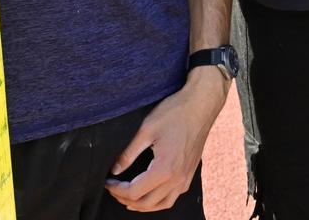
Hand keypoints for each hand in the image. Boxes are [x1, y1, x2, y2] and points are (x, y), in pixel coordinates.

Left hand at [104, 69, 228, 211]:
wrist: (202, 104)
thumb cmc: (174, 112)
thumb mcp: (146, 130)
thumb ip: (128, 153)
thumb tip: (114, 170)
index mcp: (164, 169)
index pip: (134, 192)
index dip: (116, 189)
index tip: (107, 181)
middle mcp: (177, 179)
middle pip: (146, 203)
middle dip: (126, 199)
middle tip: (113, 189)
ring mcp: (186, 177)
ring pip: (162, 204)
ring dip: (143, 205)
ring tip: (128, 198)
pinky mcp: (190, 172)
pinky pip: (174, 196)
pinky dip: (159, 200)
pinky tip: (151, 191)